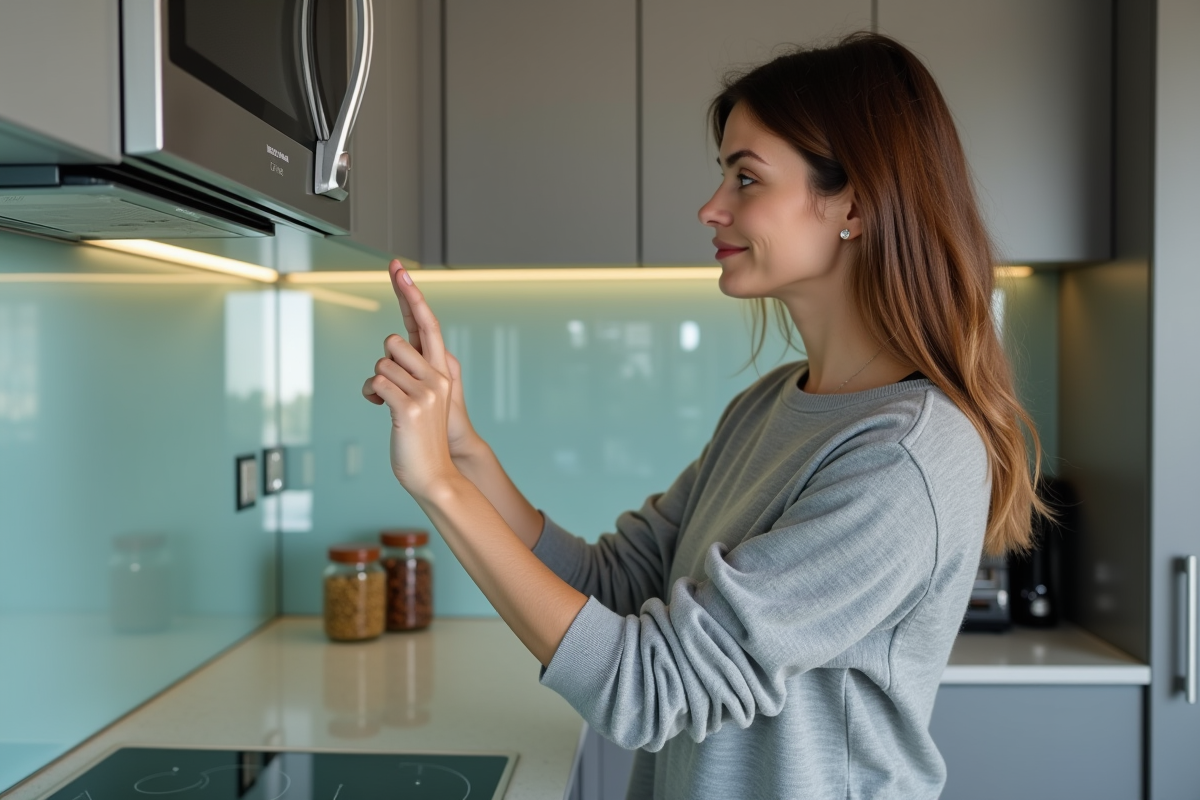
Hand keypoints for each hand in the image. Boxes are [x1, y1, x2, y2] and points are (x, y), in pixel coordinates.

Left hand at [361, 261, 458, 497]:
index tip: (397, 267)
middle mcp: (438, 375)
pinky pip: (374, 383)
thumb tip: (386, 362)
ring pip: (380, 363)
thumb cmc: (422, 437)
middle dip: (385, 362)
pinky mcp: (409, 407)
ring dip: (376, 384)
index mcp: (443, 369)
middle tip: (394, 388)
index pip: (426, 323)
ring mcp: (425, 391)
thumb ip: (411, 374)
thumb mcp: (422, 399)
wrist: (435, 474)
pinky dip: (371, 396)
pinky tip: (383, 410)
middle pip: (394, 342)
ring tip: (388, 404)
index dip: (410, 294)